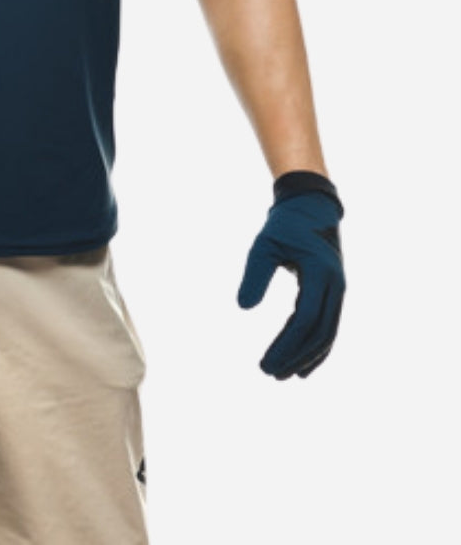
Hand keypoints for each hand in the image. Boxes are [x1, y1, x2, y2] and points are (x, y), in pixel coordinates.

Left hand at [237, 172, 345, 379]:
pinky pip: (328, 326)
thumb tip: (243, 307)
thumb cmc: (284, 224)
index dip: (285, 344)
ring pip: (327, 334)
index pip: (304, 319)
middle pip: (319, 333)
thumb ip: (255, 274)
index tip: (265, 362)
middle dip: (295, 357)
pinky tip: (303, 364)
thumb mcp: (264, 244)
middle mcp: (335, 286)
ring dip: (307, 357)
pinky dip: (317, 347)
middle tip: (270, 373)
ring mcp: (338, 290)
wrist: (311, 205)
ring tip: (284, 375)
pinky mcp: (334, 292)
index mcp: (320, 273)